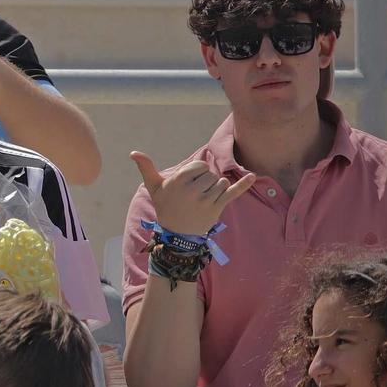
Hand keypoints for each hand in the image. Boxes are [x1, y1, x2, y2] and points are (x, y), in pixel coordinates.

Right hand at [129, 152, 255, 235]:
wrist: (177, 234)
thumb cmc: (165, 206)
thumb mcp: (154, 187)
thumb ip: (146, 168)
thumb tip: (133, 152)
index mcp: (179, 180)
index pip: (200, 166)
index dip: (196, 173)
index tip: (189, 184)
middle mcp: (193, 190)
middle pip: (211, 175)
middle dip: (206, 182)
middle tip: (194, 196)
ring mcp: (206, 200)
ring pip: (221, 183)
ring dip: (215, 189)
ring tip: (203, 200)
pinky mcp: (217, 209)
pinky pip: (233, 192)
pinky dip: (244, 184)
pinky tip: (253, 176)